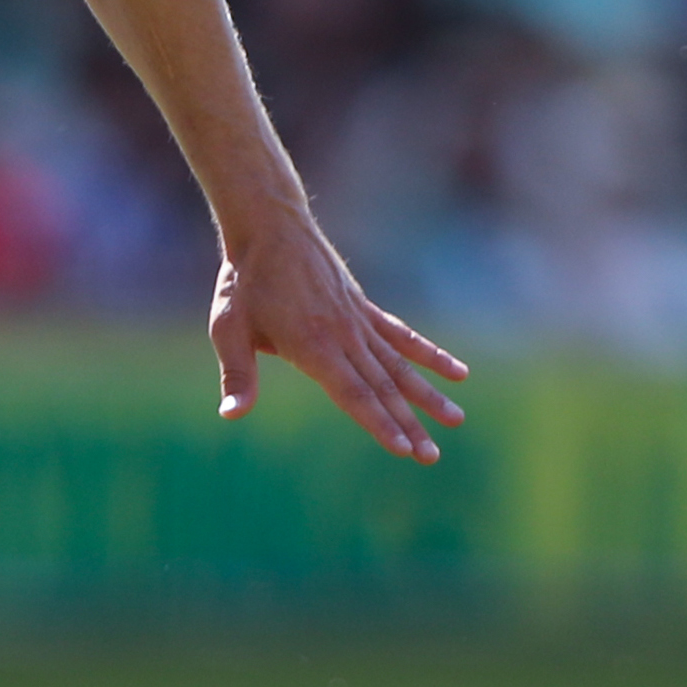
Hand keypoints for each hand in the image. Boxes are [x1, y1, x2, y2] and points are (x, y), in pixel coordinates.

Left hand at [212, 218, 468, 466]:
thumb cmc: (245, 282)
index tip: (403, 450)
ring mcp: (359, 321)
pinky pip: (403, 336)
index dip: (378, 423)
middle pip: (382, 388)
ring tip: (456, 421)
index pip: (352, 393)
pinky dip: (430, 354)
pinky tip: (458, 372)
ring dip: (427, 396)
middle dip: (409, 425)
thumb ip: (238, 374)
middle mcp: (344, 336)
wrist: (270, 227)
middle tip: (432, 458)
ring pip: (399, 366)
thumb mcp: (229, 328)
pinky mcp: (365, 308)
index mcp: (312, 345)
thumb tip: (230, 414)